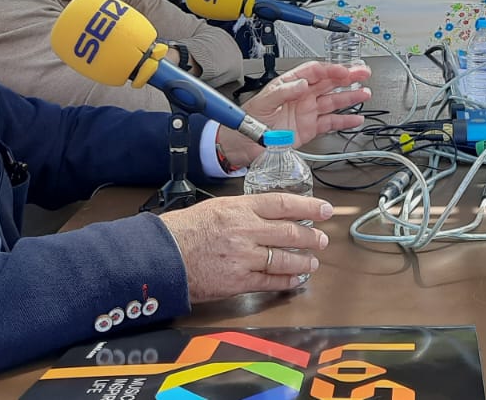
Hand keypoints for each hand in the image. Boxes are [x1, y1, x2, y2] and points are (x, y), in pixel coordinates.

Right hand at [160, 193, 333, 299]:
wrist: (161, 256)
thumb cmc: (182, 230)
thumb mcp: (214, 207)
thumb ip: (242, 211)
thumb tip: (266, 214)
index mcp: (239, 208)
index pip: (283, 204)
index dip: (308, 206)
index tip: (324, 209)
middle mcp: (245, 231)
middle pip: (290, 232)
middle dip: (311, 237)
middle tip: (322, 239)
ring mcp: (243, 257)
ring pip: (285, 259)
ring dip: (303, 261)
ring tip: (312, 261)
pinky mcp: (238, 281)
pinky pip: (270, 281)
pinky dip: (286, 281)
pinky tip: (296, 279)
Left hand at [216, 60, 369, 168]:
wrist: (243, 143)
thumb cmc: (249, 118)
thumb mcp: (263, 102)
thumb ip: (283, 92)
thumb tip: (302, 85)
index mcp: (291, 84)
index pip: (315, 72)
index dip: (331, 70)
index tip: (343, 71)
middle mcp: (302, 96)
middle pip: (329, 82)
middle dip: (347, 76)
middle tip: (363, 73)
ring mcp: (307, 112)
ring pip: (333, 101)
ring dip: (349, 96)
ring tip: (365, 93)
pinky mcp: (309, 128)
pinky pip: (330, 122)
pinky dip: (344, 121)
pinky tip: (356, 119)